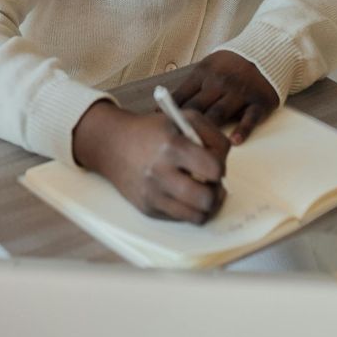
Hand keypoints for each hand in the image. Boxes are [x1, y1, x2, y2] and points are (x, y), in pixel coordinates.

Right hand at [72, 101, 228, 222]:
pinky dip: (188, 209)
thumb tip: (224, 164)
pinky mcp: (148, 209)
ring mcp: (153, 194)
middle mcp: (160, 173)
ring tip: (202, 191)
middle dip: (216, 191)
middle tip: (211, 183)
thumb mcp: (183, 117)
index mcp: (172, 146)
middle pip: (207, 199)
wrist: (112, 144)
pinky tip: (184, 195)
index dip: (220, 167)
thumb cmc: (152, 130)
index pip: (213, 169)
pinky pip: (181, 218)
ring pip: (197, 216)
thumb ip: (211, 135)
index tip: (214, 164)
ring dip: (206, 205)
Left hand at [171, 50, 278, 144]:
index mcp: (203, 74)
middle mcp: (220, 83)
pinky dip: (243, 129)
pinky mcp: (259, 101)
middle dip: (184, 126)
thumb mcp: (207, 67)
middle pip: (197, 108)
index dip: (168, 114)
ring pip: (219, 113)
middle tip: (174, 145)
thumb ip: (191, 87)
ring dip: (207, 130)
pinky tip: (234, 141)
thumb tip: (165, 109)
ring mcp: (240, 92)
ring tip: (198, 148)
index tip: (159, 129)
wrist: (265, 50)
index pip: (181, 96)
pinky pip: (250, 118)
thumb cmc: (231, 64)